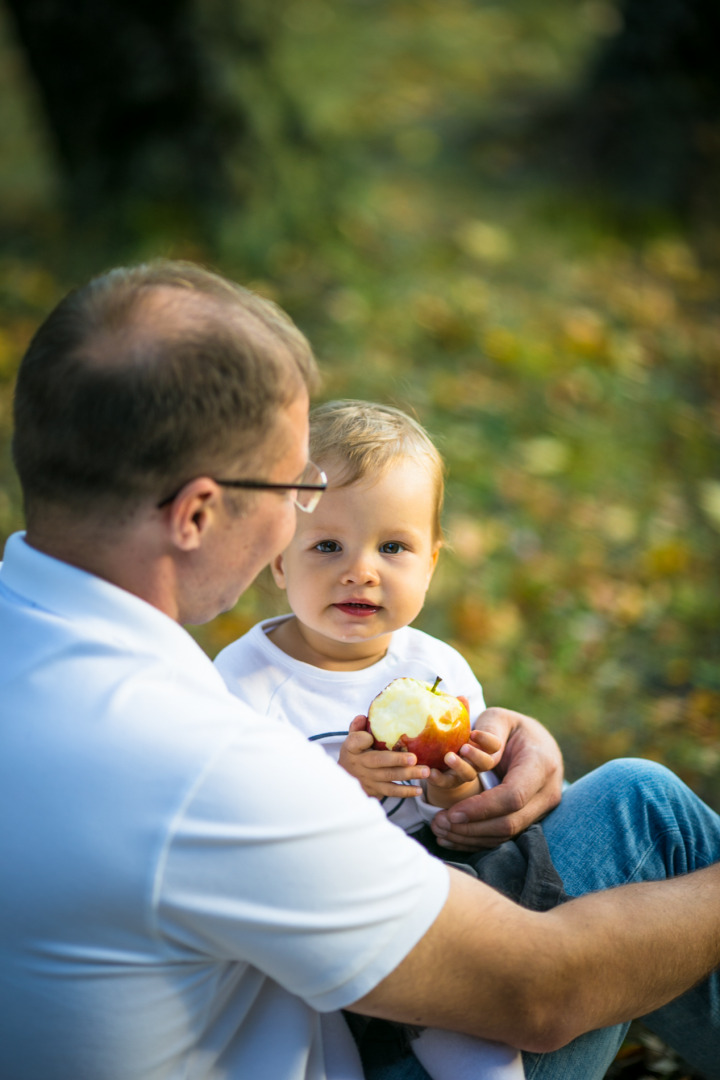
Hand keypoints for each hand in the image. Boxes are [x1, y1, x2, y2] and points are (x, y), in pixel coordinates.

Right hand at [338, 715, 429, 798]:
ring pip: (389, 777)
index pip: (354, 742)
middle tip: (414, 758)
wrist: (347, 776)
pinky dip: (405, 792)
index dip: (362, 739)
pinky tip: (419, 790)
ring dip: (408, 775)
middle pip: (379, 761)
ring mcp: (368, 779)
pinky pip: (391, 791)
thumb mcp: (353, 737)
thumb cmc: (356, 751)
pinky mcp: (376, 790)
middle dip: (397, 760)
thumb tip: (363, 717)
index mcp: (352, 748)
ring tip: (425, 771)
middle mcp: (360, 764)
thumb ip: (358, 726)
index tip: (370, 737)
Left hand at [430, 707, 563, 849]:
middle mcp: (547, 791)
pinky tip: (451, 837)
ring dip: (470, 836)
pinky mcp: (531, 820)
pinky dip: (476, 840)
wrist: (539, 744)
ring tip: (439, 828)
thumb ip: (487, 732)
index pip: (512, 795)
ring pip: (505, 835)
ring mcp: (542, 809)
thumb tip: (470, 752)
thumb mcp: (501, 718)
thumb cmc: (514, 729)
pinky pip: (503, 837)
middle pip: (509, 822)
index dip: (481, 808)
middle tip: (438, 823)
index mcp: (541, 764)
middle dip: (471, 827)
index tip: (452, 812)